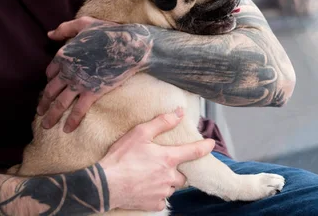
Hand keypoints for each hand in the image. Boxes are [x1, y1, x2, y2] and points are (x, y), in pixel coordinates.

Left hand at [37, 17, 153, 132]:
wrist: (128, 46)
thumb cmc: (109, 32)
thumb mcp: (84, 23)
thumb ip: (65, 29)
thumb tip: (49, 35)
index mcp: (64, 55)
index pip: (51, 71)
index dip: (50, 79)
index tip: (50, 87)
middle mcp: (68, 71)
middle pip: (51, 90)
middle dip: (44, 103)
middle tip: (40, 113)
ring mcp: (79, 83)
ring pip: (60, 103)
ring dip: (52, 116)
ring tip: (46, 125)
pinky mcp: (93, 92)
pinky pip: (79, 109)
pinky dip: (72, 120)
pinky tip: (67, 130)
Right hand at [99, 108, 215, 211]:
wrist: (106, 185)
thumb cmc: (121, 157)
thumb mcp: (140, 133)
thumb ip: (162, 122)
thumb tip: (179, 113)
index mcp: (168, 158)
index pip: (193, 152)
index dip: (205, 147)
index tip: (211, 144)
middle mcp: (169, 177)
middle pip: (183, 175)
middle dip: (177, 170)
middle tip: (164, 164)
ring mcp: (162, 192)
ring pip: (172, 187)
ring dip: (167, 182)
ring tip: (151, 176)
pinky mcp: (153, 204)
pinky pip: (162, 200)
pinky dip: (158, 195)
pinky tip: (147, 188)